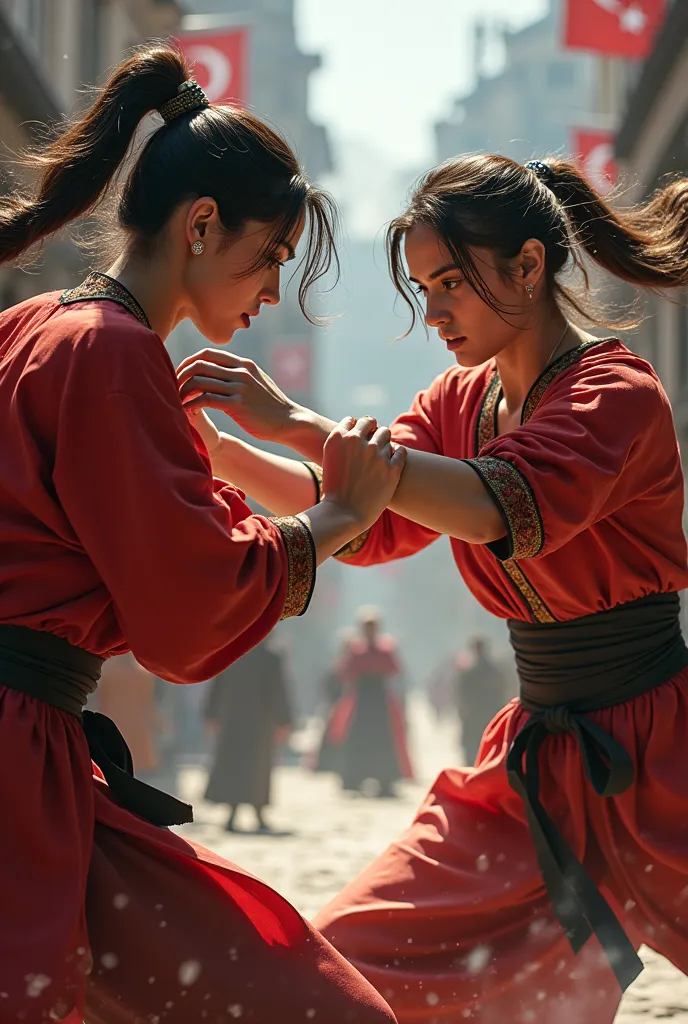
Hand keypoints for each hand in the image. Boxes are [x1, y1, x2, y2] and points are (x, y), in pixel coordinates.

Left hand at [177, 349, 298, 441]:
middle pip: (199, 365)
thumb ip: (239, 374)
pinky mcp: (237, 405)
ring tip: (178, 402)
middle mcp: (240, 372)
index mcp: (243, 364)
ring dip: (183, 392)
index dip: (188, 362)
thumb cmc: (270, 406)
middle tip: (173, 388)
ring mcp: (239, 388)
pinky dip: (191, 405)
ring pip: (199, 381)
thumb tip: (220, 372)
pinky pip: (205, 400)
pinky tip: (187, 412)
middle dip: (180, 376)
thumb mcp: (256, 381)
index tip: (180, 375)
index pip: (207, 354)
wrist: (289, 421)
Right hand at [322, 417, 406, 529]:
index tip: (360, 438)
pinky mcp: (391, 468)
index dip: (358, 428)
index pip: (353, 420)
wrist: (343, 514)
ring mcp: (375, 454)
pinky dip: (398, 454)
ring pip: (386, 434)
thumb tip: (357, 431)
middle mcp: (357, 441)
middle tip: (373, 444)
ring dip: (385, 442)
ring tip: (381, 455)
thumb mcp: (329, 460)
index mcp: (338, 437)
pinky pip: (400, 451)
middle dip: (373, 431)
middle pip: (372, 423)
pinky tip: (393, 461)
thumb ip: (342, 442)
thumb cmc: (334, 489)